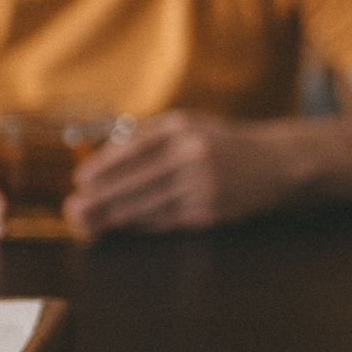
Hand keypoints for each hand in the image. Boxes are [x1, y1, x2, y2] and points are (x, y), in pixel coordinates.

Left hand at [65, 109, 298, 233]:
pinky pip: (168, 220)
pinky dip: (142, 223)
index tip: (80, 180)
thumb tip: (105, 159)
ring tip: (89, 222)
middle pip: (137, 181)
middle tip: (74, 209)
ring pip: (149, 205)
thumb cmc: (225, 143)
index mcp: (184, 129)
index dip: (105, 167)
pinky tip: (123, 226)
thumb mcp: (192, 125)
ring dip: (116, 216)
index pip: (135, 149)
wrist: (277, 163)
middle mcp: (193, 155)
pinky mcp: (211, 212)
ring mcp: (204, 186)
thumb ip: (151, 137)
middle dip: (102, 198)